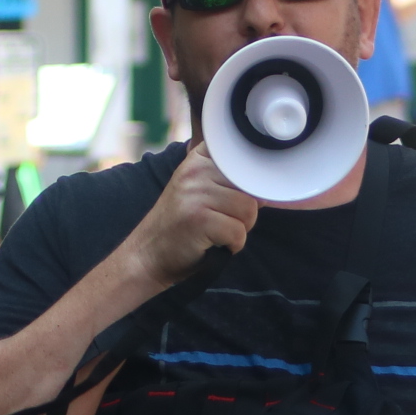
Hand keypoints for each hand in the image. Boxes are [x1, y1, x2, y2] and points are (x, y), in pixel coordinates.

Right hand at [121, 148, 259, 288]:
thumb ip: (228, 181)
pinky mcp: (199, 219)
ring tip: (216, 232)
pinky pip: (239, 232)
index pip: (244, 159)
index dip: (249, 181)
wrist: (147, 255)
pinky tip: (214, 244)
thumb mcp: (198, 190)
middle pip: (251, 188)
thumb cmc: (179, 226)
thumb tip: (268, 185)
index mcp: (198, 159)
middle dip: (244, 211)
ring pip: (249, 210)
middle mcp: (195, 171)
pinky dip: (232, 245)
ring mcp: (195, 193)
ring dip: (240, 229)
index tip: (235, 195)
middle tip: (220, 221)